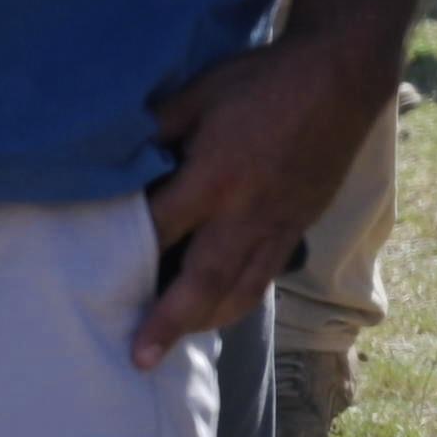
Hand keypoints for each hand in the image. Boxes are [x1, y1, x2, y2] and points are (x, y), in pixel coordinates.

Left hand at [133, 36, 386, 363]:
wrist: (341, 76)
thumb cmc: (264, 79)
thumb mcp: (199, 93)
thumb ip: (157, 129)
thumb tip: (114, 156)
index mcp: (215, 176)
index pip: (160, 230)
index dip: (126, 258)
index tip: (94, 283)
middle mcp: (246, 211)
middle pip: (202, 280)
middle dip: (169, 321)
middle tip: (139, 359)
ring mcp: (278, 221)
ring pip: (241, 287)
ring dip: (207, 320)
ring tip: (178, 341)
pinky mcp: (300, 222)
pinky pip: (266, 272)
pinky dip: (240, 298)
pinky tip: (222, 308)